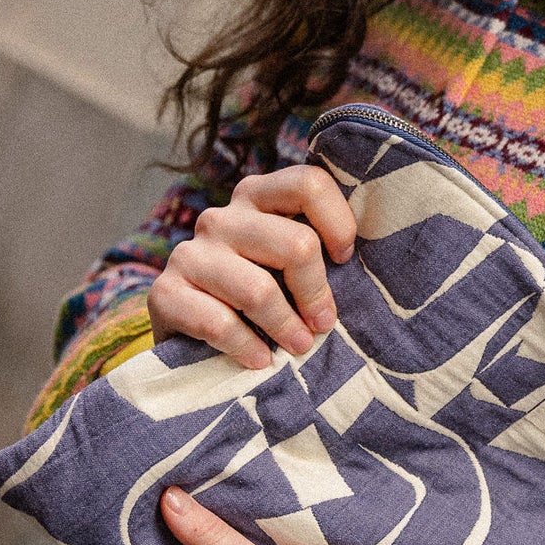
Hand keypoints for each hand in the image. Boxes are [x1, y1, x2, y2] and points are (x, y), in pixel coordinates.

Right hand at [148, 166, 357, 367]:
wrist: (189, 336)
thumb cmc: (261, 296)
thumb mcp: (288, 264)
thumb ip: (319, 247)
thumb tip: (380, 254)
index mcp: (258, 196)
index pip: (308, 184)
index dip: (338, 222)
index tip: (347, 260)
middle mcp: (221, 217)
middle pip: (294, 244)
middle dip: (317, 292)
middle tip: (324, 324)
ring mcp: (189, 252)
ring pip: (258, 289)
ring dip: (286, 327)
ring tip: (300, 348)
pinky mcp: (164, 292)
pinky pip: (218, 322)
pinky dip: (246, 347)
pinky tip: (261, 361)